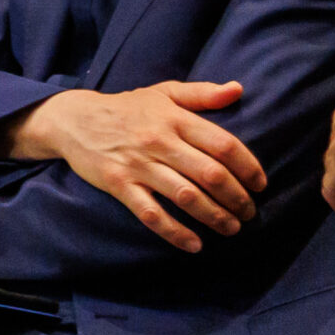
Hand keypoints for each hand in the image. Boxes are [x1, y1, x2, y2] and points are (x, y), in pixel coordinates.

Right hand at [3, 82, 265, 253]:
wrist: (74, 119)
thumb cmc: (126, 107)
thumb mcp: (163, 92)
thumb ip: (202, 93)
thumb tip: (238, 89)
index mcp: (175, 119)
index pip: (223, 145)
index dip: (249, 168)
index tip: (260, 185)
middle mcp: (159, 142)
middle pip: (210, 174)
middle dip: (237, 198)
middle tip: (249, 212)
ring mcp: (138, 165)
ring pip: (186, 196)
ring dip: (215, 217)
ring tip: (231, 228)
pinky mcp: (119, 184)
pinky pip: (151, 214)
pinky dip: (175, 232)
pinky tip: (194, 244)